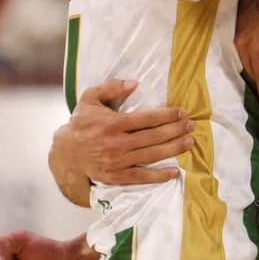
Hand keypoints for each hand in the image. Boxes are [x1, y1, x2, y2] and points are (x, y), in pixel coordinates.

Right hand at [57, 79, 194, 184]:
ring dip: (173, 149)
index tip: (182, 112)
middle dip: (176, 130)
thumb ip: (111, 87)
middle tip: (192, 125)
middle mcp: (117, 143)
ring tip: (189, 143)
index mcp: (113, 123)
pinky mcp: (116, 176)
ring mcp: (117, 161)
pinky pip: (141, 176)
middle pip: (154, 137)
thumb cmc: (82, 122)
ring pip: (151, 155)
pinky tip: (174, 172)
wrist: (66, 152)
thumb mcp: (90, 98)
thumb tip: (134, 83)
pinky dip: (158, 176)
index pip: (147, 118)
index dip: (167, 115)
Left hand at [235, 0, 258, 106]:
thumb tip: (257, 13)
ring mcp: (256, 49)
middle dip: (255, 80)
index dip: (250, 66)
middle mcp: (243, 42)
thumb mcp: (254, 2)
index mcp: (238, 30)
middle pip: (249, 67)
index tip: (254, 75)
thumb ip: (252, 13)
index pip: (243, 55)